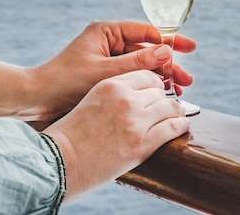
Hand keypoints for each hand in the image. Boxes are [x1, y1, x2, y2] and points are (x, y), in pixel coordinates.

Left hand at [30, 21, 195, 122]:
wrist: (35, 100)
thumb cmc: (64, 82)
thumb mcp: (105, 72)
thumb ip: (138, 62)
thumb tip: (167, 51)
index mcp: (107, 31)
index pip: (146, 31)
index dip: (170, 40)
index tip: (189, 47)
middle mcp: (109, 41)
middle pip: (147, 49)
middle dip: (168, 64)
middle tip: (187, 79)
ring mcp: (108, 57)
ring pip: (143, 64)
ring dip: (160, 76)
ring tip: (180, 90)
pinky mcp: (106, 74)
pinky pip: (133, 76)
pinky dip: (147, 84)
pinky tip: (161, 95)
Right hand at [43, 70, 190, 201]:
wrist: (58, 162)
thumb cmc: (72, 134)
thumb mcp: (92, 100)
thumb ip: (116, 93)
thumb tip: (140, 94)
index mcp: (111, 84)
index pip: (147, 75)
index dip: (155, 84)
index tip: (158, 92)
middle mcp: (126, 99)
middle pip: (160, 92)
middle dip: (164, 100)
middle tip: (167, 108)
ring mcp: (135, 121)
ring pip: (170, 107)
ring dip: (175, 112)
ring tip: (176, 117)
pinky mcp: (142, 144)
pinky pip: (173, 127)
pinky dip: (181, 126)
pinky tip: (181, 127)